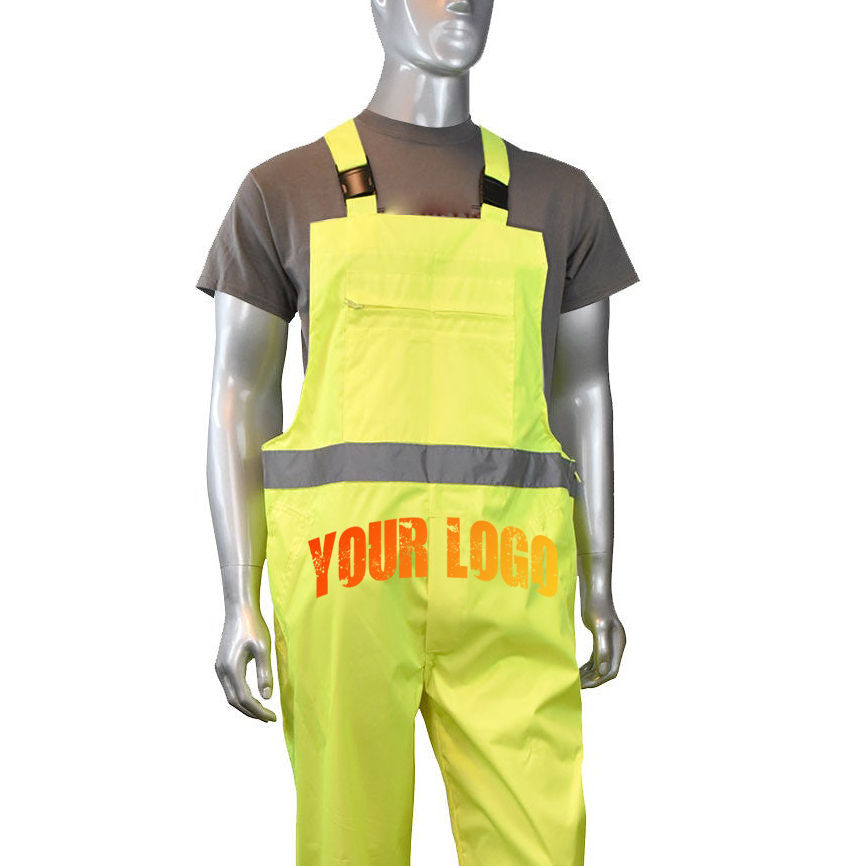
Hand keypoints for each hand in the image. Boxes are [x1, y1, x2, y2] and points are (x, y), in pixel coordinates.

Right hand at [215, 601, 276, 721]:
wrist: (239, 608)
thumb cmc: (253, 625)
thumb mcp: (263, 648)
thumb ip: (264, 673)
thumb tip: (266, 697)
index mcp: (231, 668)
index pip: (244, 699)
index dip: (259, 711)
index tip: (273, 717)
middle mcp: (221, 671)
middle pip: (235, 702)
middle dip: (252, 713)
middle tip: (269, 718)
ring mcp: (219, 667)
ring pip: (230, 695)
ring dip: (246, 706)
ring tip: (263, 711)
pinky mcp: (221, 664)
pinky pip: (229, 687)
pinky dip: (241, 696)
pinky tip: (253, 696)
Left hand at [579, 576, 625, 687]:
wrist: (594, 589)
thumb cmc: (596, 605)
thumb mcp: (598, 627)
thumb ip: (601, 648)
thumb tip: (603, 671)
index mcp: (618, 645)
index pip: (611, 671)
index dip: (598, 681)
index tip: (583, 685)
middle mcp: (615, 645)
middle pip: (606, 670)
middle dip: (592, 680)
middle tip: (575, 685)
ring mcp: (608, 642)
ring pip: (600, 665)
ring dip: (589, 674)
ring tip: (575, 680)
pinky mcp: (599, 638)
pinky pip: (595, 658)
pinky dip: (587, 666)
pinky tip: (577, 669)